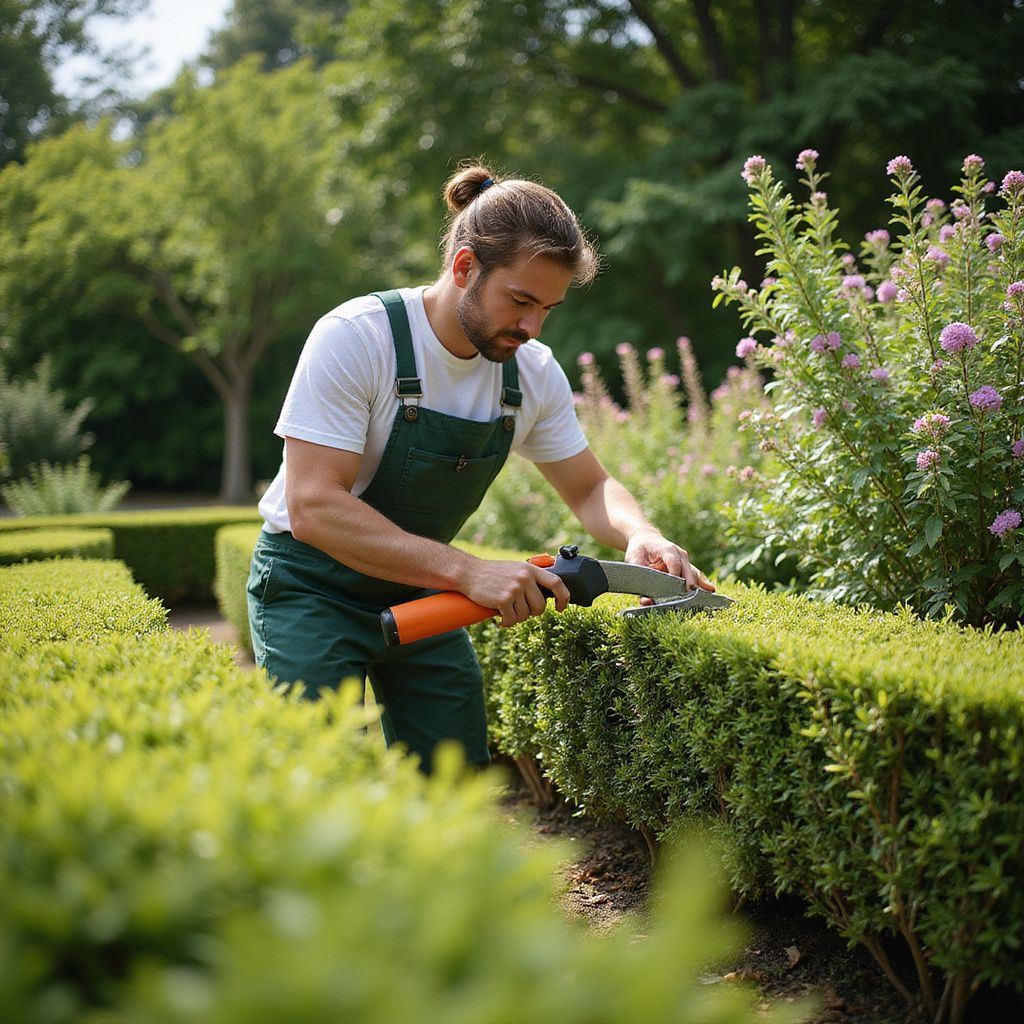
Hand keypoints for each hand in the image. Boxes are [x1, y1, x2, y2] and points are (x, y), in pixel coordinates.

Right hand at [457, 558, 571, 627]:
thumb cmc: (492, 572)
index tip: (560, 608)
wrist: (469, 573)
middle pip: (540, 606)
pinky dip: (506, 622)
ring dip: (516, 618)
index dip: (563, 598)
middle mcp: (525, 577)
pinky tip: (501, 618)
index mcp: (530, 569)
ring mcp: (515, 588)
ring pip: (525, 615)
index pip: (556, 583)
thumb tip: (549, 594)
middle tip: (520, 611)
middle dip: (532, 613)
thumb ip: (531, 577)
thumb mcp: (515, 568)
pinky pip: (512, 619)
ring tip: (507, 611)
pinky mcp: (504, 599)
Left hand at [624, 531, 714, 603]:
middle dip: (690, 584)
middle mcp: (680, 554)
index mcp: (667, 549)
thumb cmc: (639, 550)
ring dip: (699, 586)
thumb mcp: (634, 559)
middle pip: (688, 570)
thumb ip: (639, 577)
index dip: (675, 576)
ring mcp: (685, 561)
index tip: (675, 590)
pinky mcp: (686, 568)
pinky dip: (702, 585)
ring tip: (706, 596)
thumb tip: (646, 599)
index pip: (674, 563)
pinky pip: (696, 577)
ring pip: (694, 574)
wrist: (646, 538)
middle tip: (690, 597)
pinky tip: (710, 592)